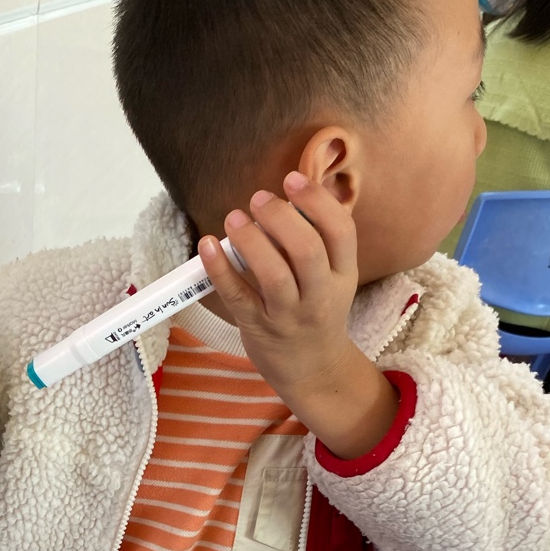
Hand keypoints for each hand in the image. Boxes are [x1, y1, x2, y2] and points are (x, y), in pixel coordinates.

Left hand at [199, 176, 398, 459]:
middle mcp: (319, 296)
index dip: (317, 201)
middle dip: (280, 217)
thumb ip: (318, 240)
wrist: (314, 370)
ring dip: (250, 240)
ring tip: (234, 219)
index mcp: (343, 275)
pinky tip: (206, 245)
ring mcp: (288, 315)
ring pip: (273, 275)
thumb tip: (292, 191)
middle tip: (259, 199)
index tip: (292, 179)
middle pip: (306, 250)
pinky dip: (219, 269)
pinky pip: (237, 297)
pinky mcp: (258, 328)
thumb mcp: (333, 278)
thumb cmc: (316, 312)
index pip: (340, 232)